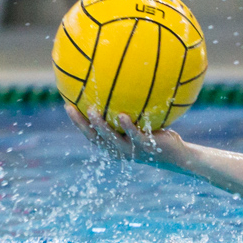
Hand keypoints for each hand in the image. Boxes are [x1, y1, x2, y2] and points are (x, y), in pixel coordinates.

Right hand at [66, 103, 188, 169]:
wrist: (176, 154)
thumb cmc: (156, 137)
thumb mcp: (140, 125)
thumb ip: (129, 113)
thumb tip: (122, 88)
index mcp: (112, 145)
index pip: (90, 134)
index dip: (77, 122)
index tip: (67, 106)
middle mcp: (117, 150)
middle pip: (94, 137)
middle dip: (81, 123)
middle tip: (70, 108)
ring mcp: (131, 150)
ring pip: (110, 138)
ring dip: (100, 125)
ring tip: (92, 111)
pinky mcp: (146, 147)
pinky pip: (134, 135)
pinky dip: (127, 126)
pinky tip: (122, 115)